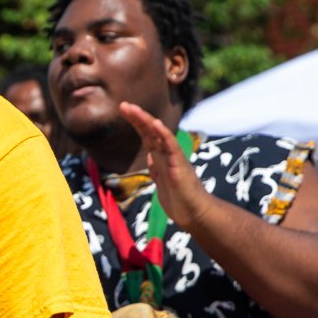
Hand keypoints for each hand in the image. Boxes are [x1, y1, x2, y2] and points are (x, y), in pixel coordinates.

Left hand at [117, 101, 212, 233]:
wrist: (194, 213)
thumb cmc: (180, 199)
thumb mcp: (162, 181)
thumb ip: (156, 168)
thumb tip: (150, 157)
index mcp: (160, 157)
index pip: (147, 135)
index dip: (136, 122)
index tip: (124, 110)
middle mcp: (167, 154)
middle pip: (151, 131)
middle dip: (137, 117)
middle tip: (124, 105)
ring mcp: (173, 158)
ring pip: (159, 135)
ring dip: (146, 121)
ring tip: (134, 109)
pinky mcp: (179, 166)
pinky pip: (172, 147)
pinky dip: (164, 134)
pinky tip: (156, 124)